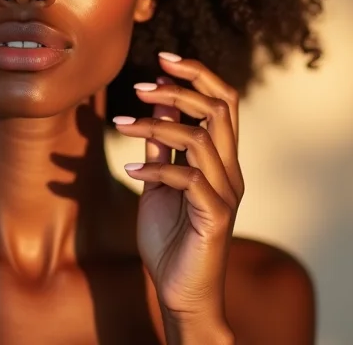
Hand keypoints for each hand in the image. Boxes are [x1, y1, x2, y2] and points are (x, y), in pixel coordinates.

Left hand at [113, 52, 243, 327]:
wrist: (180, 293)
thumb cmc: (170, 237)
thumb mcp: (160, 181)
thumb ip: (163, 145)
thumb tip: (159, 105)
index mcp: (221, 158)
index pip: (224, 102)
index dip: (198, 74)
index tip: (163, 58)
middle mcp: (230, 170)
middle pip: (220, 108)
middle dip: (178, 90)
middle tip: (139, 86)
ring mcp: (227, 192)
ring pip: (202, 137)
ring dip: (156, 125)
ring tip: (121, 123)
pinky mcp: (216, 216)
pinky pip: (188, 177)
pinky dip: (156, 167)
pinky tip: (130, 168)